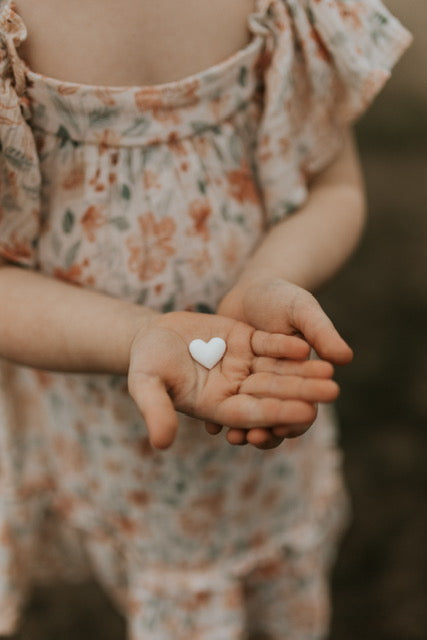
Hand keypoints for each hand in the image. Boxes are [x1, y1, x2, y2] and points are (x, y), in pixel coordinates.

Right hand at [127, 311, 338, 448]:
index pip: (252, 412)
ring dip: (303, 370)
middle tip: (333, 392)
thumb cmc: (145, 365)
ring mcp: (242, 364)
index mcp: (216, 406)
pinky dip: (284, 345)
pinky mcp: (244, 341)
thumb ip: (156, 410)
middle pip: (273, 391)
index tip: (305, 414)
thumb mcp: (146, 385)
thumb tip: (162, 443)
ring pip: (277, 368)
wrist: (150, 336)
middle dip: (302, 391)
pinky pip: (267, 344)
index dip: (277, 412)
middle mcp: (235, 388)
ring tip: (330, 370)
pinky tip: (304, 344)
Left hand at [214, 276, 351, 447]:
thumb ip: (321, 333)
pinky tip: (210, 424)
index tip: (284, 427)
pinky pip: (223, 400)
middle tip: (254, 438)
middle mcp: (274, 385)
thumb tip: (345, 358)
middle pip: (273, 417)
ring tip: (230, 437)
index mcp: (298, 376)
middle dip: (265, 432)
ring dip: (241, 429)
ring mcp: (249, 383)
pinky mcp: (227, 378)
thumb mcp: (302, 310)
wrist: (250, 289)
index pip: (302, 405)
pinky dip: (217, 413)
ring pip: (248, 414)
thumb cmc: (283, 297)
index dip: (295, 419)